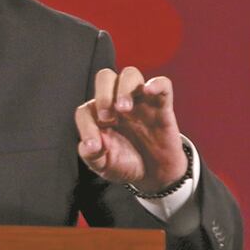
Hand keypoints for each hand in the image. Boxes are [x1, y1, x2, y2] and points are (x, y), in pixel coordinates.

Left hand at [74, 67, 187, 193]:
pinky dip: (157, 84)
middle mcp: (116, 103)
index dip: (86, 126)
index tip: (95, 146)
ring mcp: (139, 102)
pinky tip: (149, 90)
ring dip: (124, 88)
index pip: (86, 109)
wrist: (154, 174)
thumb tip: (88, 145)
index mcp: (98, 115)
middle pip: (105, 78)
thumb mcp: (104, 166)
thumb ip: (92, 156)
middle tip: (107, 118)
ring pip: (130, 75)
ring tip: (124, 109)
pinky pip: (163, 84)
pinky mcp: (161, 106)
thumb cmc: (125, 164)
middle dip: (103, 94)